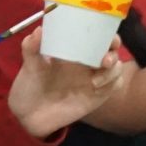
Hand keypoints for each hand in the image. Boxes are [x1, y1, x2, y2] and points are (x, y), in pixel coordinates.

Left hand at [7, 35, 133, 137]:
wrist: (29, 115)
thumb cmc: (29, 85)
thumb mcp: (29, 65)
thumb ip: (31, 47)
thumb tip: (38, 30)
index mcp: (74, 50)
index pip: (97, 36)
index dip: (106, 33)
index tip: (106, 36)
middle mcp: (88, 62)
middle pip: (113, 51)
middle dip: (114, 52)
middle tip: (105, 60)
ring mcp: (94, 79)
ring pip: (116, 68)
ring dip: (113, 71)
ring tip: (94, 81)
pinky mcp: (98, 96)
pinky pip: (115, 85)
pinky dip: (112, 84)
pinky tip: (96, 88)